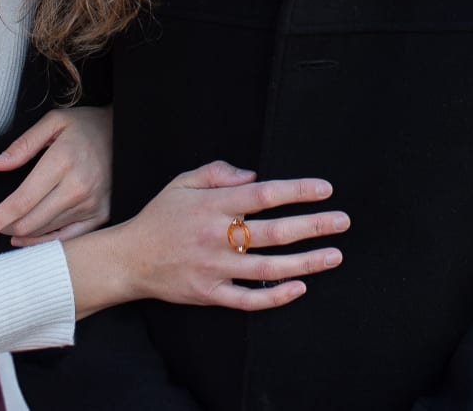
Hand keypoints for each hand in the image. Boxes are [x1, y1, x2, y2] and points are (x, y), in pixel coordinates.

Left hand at [0, 106, 112, 247]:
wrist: (128, 134)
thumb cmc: (87, 126)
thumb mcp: (55, 121)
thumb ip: (23, 144)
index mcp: (62, 162)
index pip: (20, 202)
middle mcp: (78, 187)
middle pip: (29, 222)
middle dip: (3, 228)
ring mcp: (92, 204)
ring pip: (45, 232)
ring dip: (21, 234)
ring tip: (7, 228)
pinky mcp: (101, 215)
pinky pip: (68, 240)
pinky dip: (43, 243)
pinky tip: (26, 240)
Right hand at [62, 161, 347, 318]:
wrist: (129, 260)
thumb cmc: (160, 218)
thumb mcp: (182, 182)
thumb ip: (218, 173)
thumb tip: (254, 175)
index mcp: (212, 205)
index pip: (264, 195)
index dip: (298, 191)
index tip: (325, 189)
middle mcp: (217, 236)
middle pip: (274, 232)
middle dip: (313, 226)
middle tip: (343, 222)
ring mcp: (215, 268)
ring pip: (268, 268)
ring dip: (306, 262)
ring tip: (334, 255)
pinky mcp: (210, 294)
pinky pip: (248, 299)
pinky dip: (275, 296)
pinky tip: (299, 288)